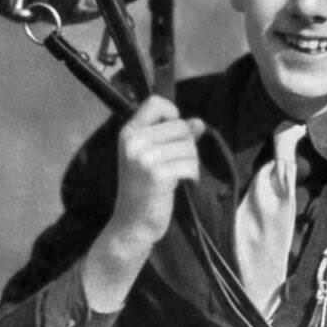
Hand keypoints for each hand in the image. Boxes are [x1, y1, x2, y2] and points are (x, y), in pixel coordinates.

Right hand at [109, 95, 204, 244]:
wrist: (132, 224)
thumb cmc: (144, 189)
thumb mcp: (153, 157)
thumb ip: (174, 136)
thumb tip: (198, 122)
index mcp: (129, 133)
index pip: (155, 102)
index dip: (171, 112)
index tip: (173, 131)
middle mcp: (134, 141)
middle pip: (179, 126)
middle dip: (186, 144)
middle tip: (174, 164)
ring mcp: (144, 157)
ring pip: (188, 145)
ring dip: (190, 161)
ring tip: (176, 175)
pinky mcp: (158, 174)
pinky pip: (191, 164)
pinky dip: (192, 175)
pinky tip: (179, 184)